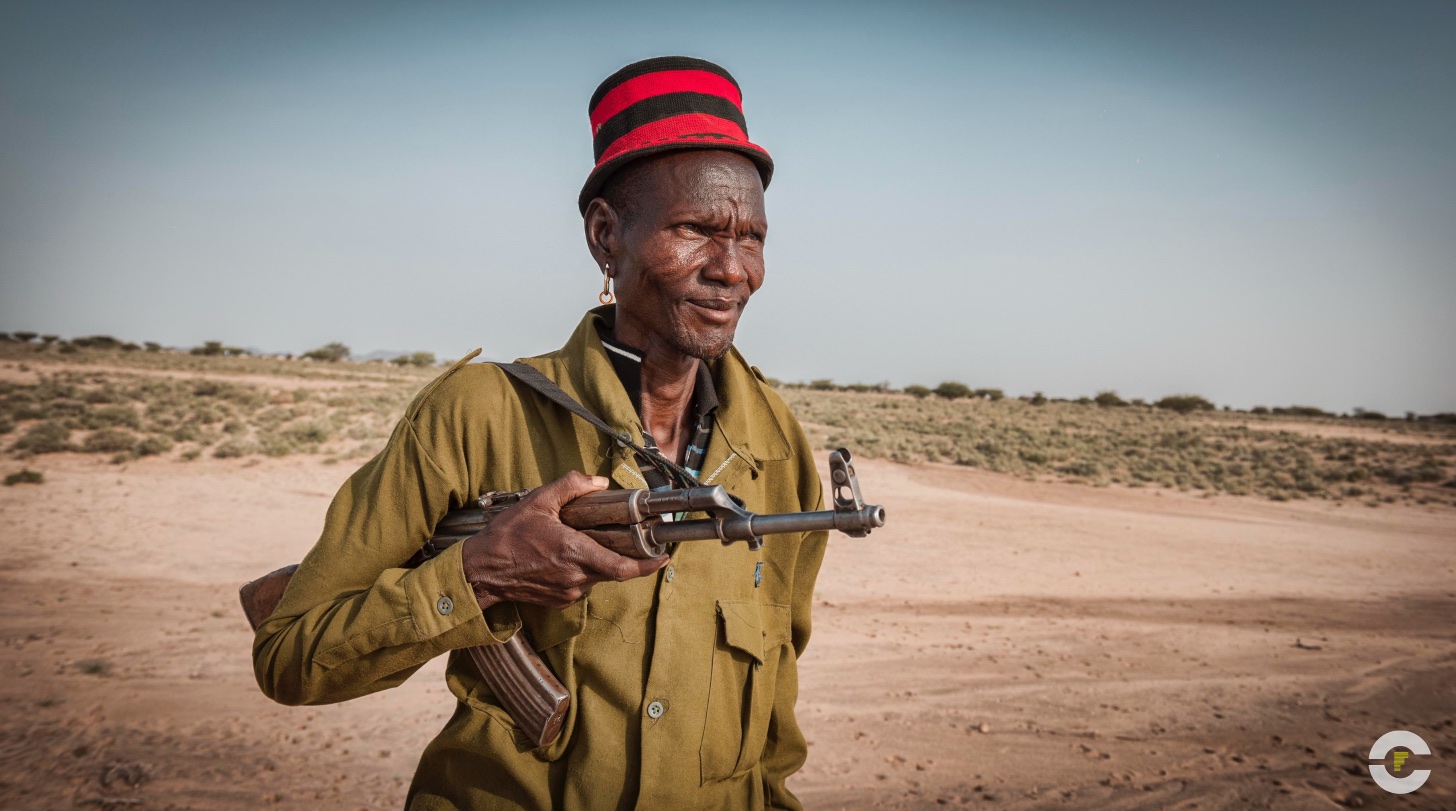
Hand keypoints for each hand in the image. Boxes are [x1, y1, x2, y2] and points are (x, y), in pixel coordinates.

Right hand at [460, 471, 667, 610]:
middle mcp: (576, 577)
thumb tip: (598, 481)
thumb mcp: (537, 502)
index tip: (663, 557)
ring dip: (597, 562)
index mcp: (575, 553)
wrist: (481, 571)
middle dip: (623, 556)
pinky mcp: (559, 601)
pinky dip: (581, 571)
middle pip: (614, 570)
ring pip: (597, 577)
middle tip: (627, 540)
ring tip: (581, 543)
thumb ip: (570, 487)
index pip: (623, 567)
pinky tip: (564, 557)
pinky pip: (580, 585)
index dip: (648, 565)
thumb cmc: (507, 537)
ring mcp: (568, 592)